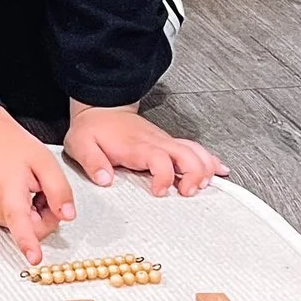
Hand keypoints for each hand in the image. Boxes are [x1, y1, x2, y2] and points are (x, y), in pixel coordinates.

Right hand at [0, 105, 76, 263]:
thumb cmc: (11, 147)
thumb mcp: (44, 161)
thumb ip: (59, 189)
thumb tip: (68, 216)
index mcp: (9, 192)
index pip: (20, 222)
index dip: (29, 242)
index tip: (34, 258)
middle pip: (33, 228)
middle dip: (47, 214)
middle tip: (44, 189)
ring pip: (26, 226)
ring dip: (36, 212)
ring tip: (29, 186)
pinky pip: (17, 222)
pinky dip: (25, 210)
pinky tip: (20, 191)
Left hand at [64, 101, 226, 197]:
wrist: (101, 108)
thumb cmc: (93, 129)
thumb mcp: (81, 145)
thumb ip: (92, 162)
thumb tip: (104, 179)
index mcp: (137, 145)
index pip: (160, 159)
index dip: (164, 177)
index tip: (159, 191)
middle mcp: (156, 142)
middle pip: (188, 154)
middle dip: (195, 174)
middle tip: (189, 192)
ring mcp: (165, 142)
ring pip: (195, 151)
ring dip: (205, 168)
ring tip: (206, 185)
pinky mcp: (168, 143)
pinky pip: (195, 149)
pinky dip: (209, 159)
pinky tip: (219, 170)